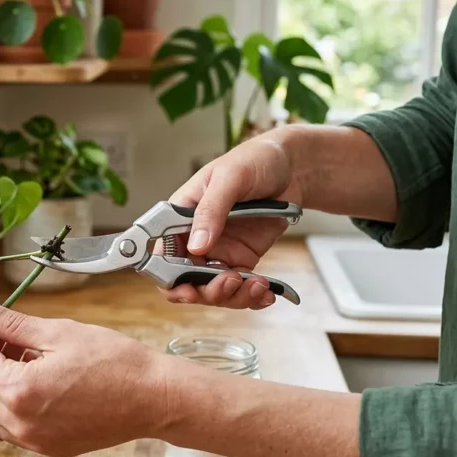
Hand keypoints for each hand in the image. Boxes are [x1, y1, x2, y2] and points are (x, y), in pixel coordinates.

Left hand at [0, 298, 168, 456]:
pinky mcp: (47, 448)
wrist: (153, 398)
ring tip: (14, 356)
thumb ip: (13, 323)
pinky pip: (8, 428)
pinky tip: (29, 379)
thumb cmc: (114, 361)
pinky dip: (6, 403)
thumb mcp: (60, 332)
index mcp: (20, 391)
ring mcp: (33, 441)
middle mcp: (20, 424)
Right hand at [163, 128, 304, 309]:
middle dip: (206, 290)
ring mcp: (219, 250)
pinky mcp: (241, 258)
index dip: (169, 276)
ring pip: (213, 289)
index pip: (162, 253)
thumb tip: (196, 245)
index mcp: (182, 215)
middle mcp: (196, 237)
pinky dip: (252, 296)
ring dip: (233, 296)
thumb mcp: (230, 178)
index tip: (186, 288)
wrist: (293, 167)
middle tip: (229, 283)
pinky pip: (239, 287)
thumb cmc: (255, 160)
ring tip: (256, 285)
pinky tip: (265, 292)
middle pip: (185, 279)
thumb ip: (211, 210)